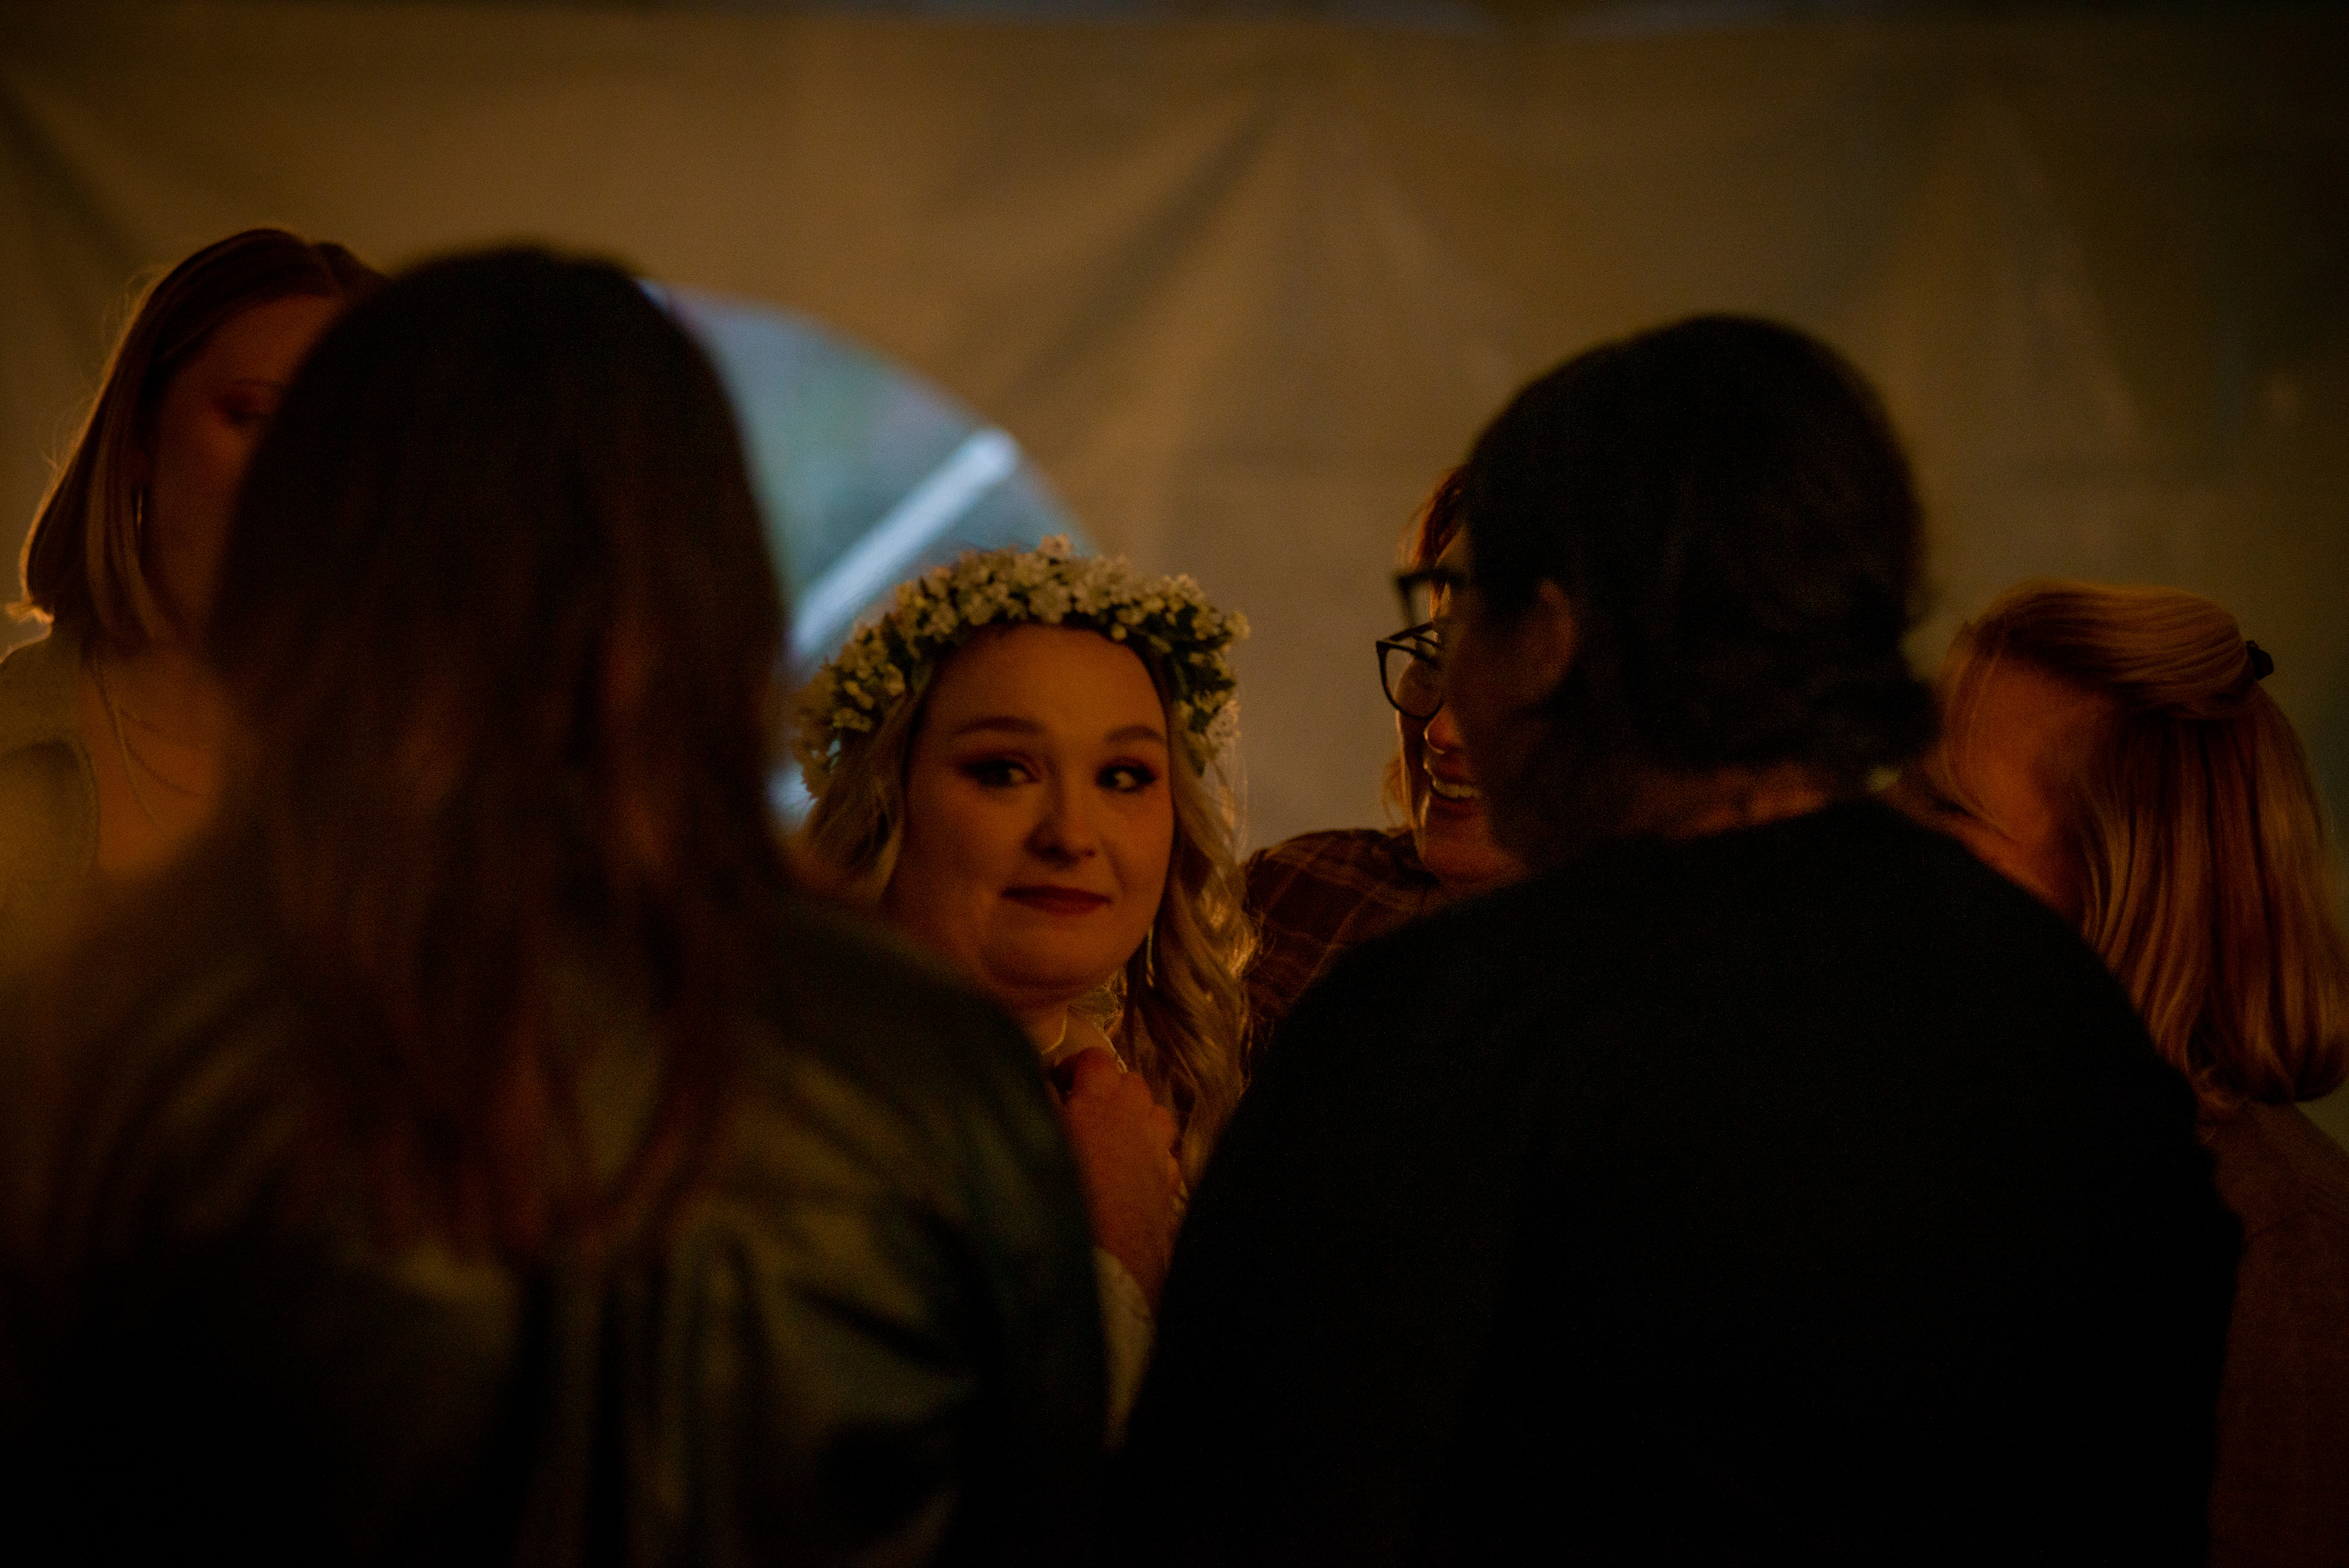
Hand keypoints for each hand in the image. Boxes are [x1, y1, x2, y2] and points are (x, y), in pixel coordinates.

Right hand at [1053, 1048, 1181, 1306]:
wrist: (1102, 1255)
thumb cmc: (1059, 1192)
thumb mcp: (1035, 1136)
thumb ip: (1036, 1099)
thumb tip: (1036, 1077)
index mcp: (1101, 1098)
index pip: (1094, 1059)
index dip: (1073, 1067)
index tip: (1056, 1085)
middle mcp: (1136, 1116)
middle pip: (1129, 1083)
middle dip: (1106, 1090)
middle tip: (1079, 1111)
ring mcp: (1157, 1149)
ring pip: (1154, 1114)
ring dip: (1134, 1119)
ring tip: (1109, 1138)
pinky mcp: (1168, 1184)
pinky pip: (1164, 1155)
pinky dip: (1149, 1155)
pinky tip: (1130, 1172)